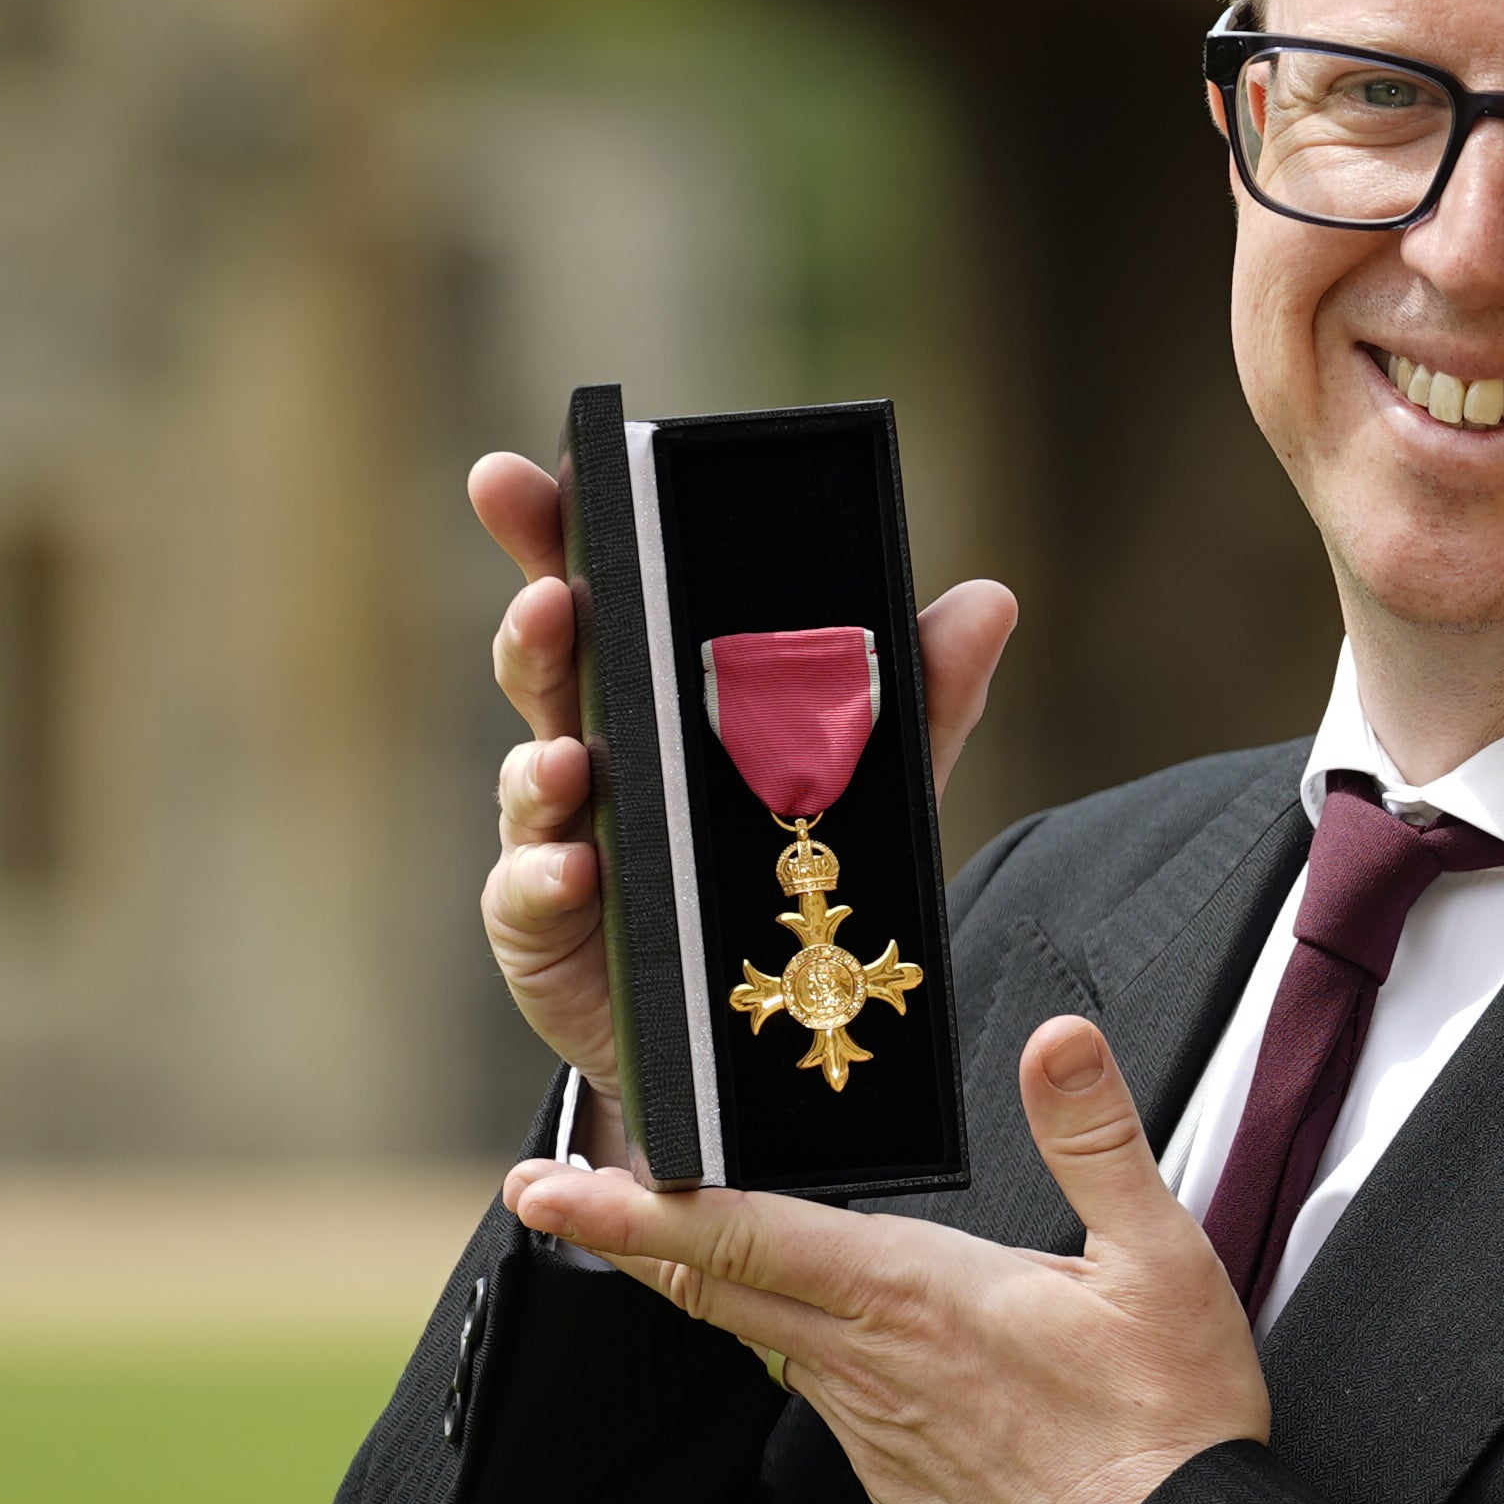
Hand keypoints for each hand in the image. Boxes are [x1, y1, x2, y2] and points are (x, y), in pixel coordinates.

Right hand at [475, 447, 1018, 1167]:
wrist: (752, 1028)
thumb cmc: (789, 877)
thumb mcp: (872, 785)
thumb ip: (919, 698)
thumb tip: (988, 598)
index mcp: (651, 697)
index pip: (596, 594)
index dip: (550, 534)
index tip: (514, 475)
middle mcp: (590, 755)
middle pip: (546, 673)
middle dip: (536, 627)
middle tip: (552, 597)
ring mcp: (557, 840)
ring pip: (531, 784)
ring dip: (543, 764)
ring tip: (570, 756)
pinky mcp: (545, 932)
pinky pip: (530, 899)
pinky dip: (547, 881)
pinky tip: (576, 871)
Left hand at [498, 1019, 1262, 1503]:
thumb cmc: (1169, 1424)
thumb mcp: (1159, 1260)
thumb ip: (1096, 1139)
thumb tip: (1061, 1041)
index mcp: (916, 1294)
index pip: (743, 1234)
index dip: (634, 1207)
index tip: (551, 1187)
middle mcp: (871, 1364)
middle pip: (716, 1288)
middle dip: (623, 1238)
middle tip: (549, 1198)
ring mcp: (874, 1434)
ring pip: (766, 1344)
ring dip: (714, 1290)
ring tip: (684, 1248)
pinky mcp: (897, 1487)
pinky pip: (827, 1403)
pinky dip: (801, 1356)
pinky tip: (830, 1344)